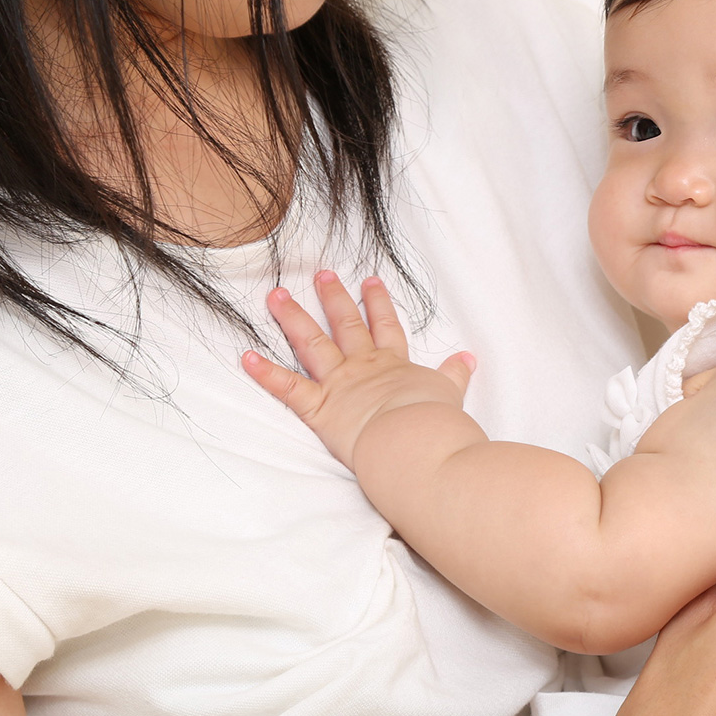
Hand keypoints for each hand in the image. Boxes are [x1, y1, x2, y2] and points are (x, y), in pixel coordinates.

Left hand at [241, 270, 474, 467]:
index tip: (371, 281)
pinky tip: (246, 356)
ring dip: (293, 319)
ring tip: (276, 295)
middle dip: (334, 298)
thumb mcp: (450, 392)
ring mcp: (339, 383)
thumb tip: (469, 358)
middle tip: (322, 274)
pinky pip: (287, 388)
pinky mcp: (319, 407)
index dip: (378, 303)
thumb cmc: (434, 422)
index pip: (385, 326)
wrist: (415, 441)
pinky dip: (265, 373)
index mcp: (395, 364)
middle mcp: (364, 367)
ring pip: (312, 344)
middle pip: (345, 325)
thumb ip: (456, 374)